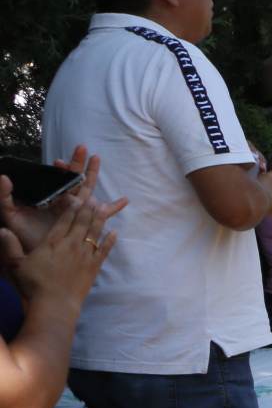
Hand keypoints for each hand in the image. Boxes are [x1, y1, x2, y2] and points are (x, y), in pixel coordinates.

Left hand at [0, 145, 124, 254]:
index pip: (56, 181)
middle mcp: (64, 203)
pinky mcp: (87, 224)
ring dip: (92, 175)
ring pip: (87, 190)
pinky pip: (103, 215)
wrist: (38, 259)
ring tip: (97, 158)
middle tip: (82, 148)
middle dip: (78, 164)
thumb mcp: (11, 215)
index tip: (59, 162)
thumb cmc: (25, 237)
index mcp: (50, 200)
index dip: (59, 171)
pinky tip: (124, 200)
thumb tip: (3, 177)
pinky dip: (113, 208)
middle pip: (74, 180)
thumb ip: (5, 197)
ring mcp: (77, 212)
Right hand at [0, 194, 118, 309]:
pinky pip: (104, 250)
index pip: (63, 220)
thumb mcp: (16, 264)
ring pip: (94, 232)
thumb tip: (2, 230)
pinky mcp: (94, 267)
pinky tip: (114, 233)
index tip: (75, 198)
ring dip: (99, 219)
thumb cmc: (34, 285)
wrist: (55, 304)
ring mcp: (84, 255)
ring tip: (104, 207)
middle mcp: (71, 245)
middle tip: (93, 197)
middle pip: (81, 222)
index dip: (70, 208)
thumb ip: (10, 246)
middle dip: (87, 208)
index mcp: (52, 242)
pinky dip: (110, 241)